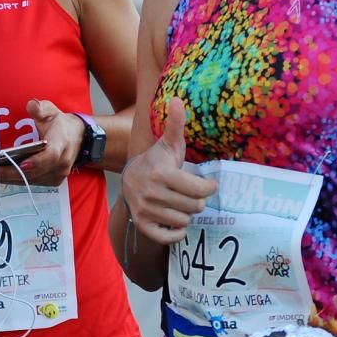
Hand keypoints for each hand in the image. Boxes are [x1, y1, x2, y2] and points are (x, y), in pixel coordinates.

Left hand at [0, 99, 79, 186]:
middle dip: (9, 172)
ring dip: (8, 178)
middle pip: (34, 172)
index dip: (37, 162)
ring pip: (30, 180)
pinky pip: (31, 182)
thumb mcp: (51, 111)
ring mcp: (57, 174)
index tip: (21, 165)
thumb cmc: (60, 124)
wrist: (78, 139)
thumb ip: (41, 108)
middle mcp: (61, 163)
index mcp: (62, 144)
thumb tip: (31, 105)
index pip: (50, 156)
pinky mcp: (52, 181)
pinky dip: (15, 180)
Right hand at [120, 99, 215, 244]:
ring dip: (187, 214)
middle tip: (192, 194)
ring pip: (184, 220)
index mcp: (161, 174)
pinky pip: (169, 237)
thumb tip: (177, 99)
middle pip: (194, 207)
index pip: (199, 190)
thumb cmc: (156, 162)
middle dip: (197, 200)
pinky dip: (176, 232)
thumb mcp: (168, 144)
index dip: (208, 188)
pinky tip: (176, 221)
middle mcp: (152, 194)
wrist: (128, 180)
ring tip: (181, 203)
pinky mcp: (143, 225)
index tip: (208, 184)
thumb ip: (175, 124)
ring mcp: (146, 211)